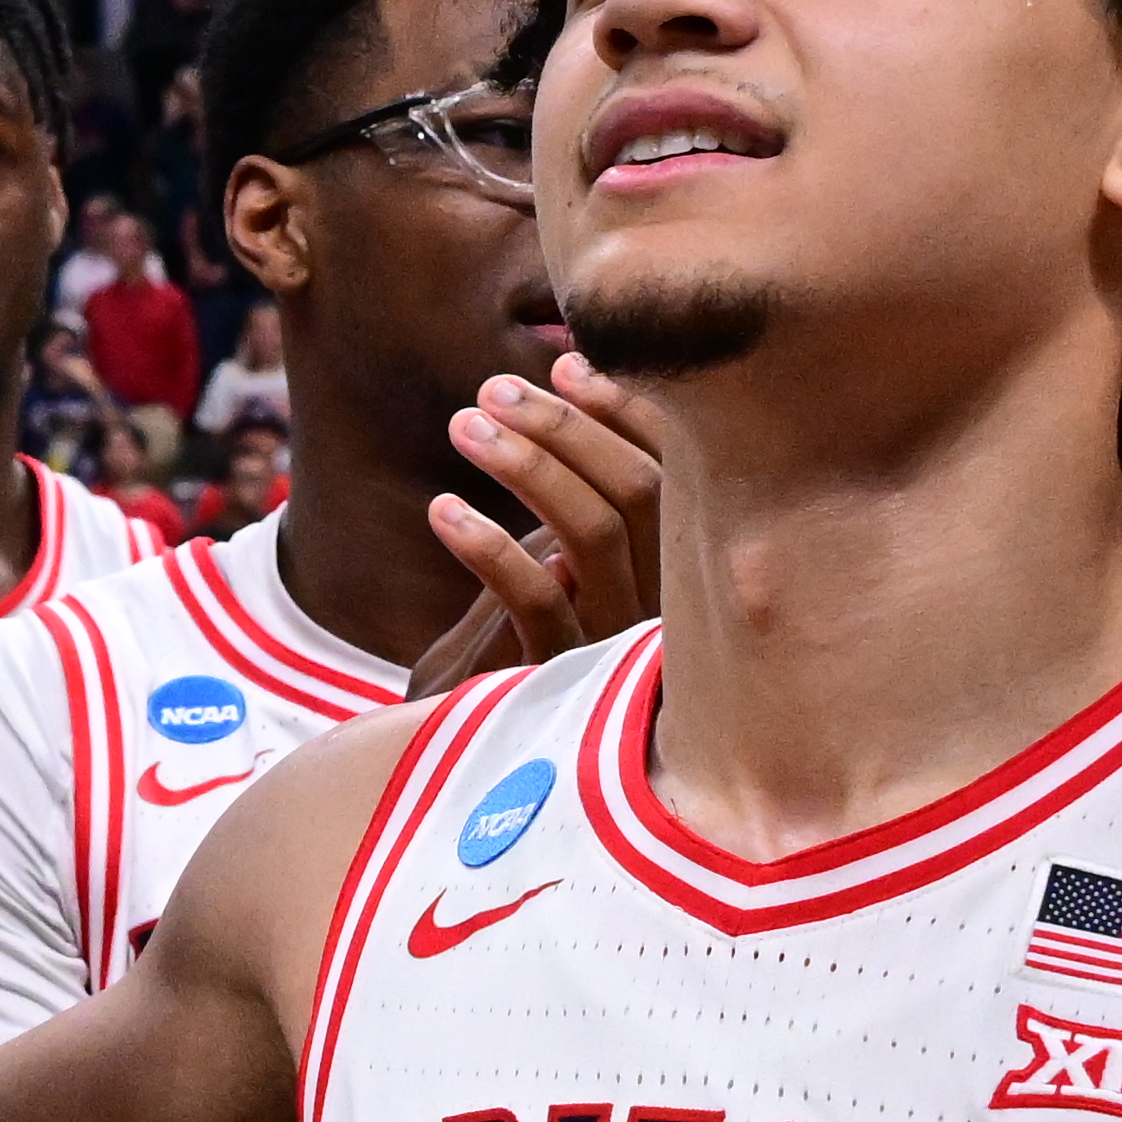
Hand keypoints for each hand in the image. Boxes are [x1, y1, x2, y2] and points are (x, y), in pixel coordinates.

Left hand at [414, 358, 662, 682]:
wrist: (465, 757)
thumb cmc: (514, 639)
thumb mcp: (551, 552)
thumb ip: (574, 487)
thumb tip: (570, 367)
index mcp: (676, 571)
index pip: (679, 474)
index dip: (629, 410)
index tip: (565, 365)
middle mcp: (664, 610)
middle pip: (644, 493)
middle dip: (568, 427)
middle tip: (492, 390)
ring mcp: (615, 648)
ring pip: (594, 535)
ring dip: (528, 466)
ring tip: (464, 425)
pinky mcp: (557, 684)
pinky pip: (535, 600)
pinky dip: (488, 546)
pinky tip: (442, 510)